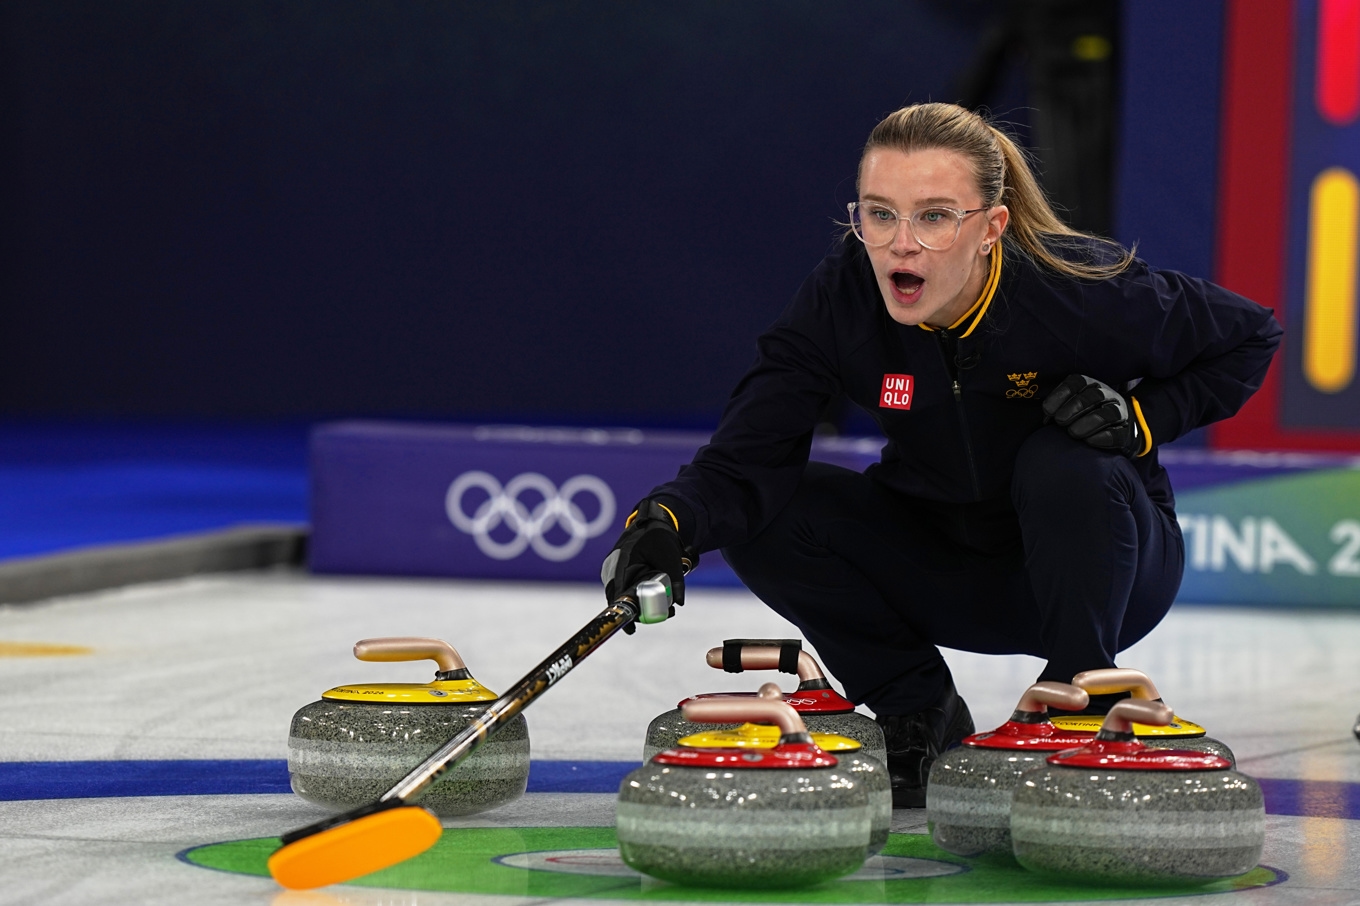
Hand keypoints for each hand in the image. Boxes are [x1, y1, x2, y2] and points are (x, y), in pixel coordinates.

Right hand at [600, 498, 697, 630]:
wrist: (652, 522)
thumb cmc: (658, 536)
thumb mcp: (670, 557)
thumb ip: (675, 579)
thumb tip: (678, 602)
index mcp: (621, 565)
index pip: (617, 596)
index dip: (623, 613)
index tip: (631, 628)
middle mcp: (612, 570)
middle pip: (621, 599)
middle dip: (640, 611)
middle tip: (666, 613)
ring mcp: (614, 572)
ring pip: (624, 595)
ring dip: (642, 603)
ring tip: (668, 604)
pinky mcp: (619, 574)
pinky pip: (627, 589)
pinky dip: (640, 594)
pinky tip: (658, 595)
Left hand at [1041, 374, 1141, 456]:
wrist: (1117, 428)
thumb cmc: (1084, 417)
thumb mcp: (1070, 407)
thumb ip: (1057, 410)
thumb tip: (1046, 420)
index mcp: (1089, 386)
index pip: (1076, 382)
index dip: (1061, 394)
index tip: (1047, 410)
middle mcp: (1106, 395)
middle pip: (1093, 395)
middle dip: (1075, 407)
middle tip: (1060, 421)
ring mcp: (1119, 412)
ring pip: (1109, 412)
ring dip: (1089, 422)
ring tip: (1073, 433)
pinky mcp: (1126, 431)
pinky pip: (1117, 433)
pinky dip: (1103, 437)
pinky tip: (1089, 441)